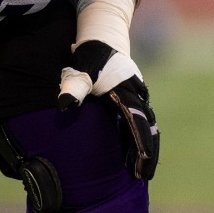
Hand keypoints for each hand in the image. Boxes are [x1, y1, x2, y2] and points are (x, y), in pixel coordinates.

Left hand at [58, 40, 158, 180]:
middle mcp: (137, 96)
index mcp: (128, 93)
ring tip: (140, 171)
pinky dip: (140, 138)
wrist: (102, 36)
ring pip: (148, 126)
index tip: (142, 166)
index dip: (141, 147)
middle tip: (144, 176)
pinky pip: (141, 122)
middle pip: (149, 128)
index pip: (138, 124)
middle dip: (148, 153)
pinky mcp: (132, 99)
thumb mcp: (79, 71)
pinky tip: (132, 152)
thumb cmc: (89, 56)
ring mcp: (137, 97)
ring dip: (145, 147)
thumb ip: (73, 88)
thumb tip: (64, 105)